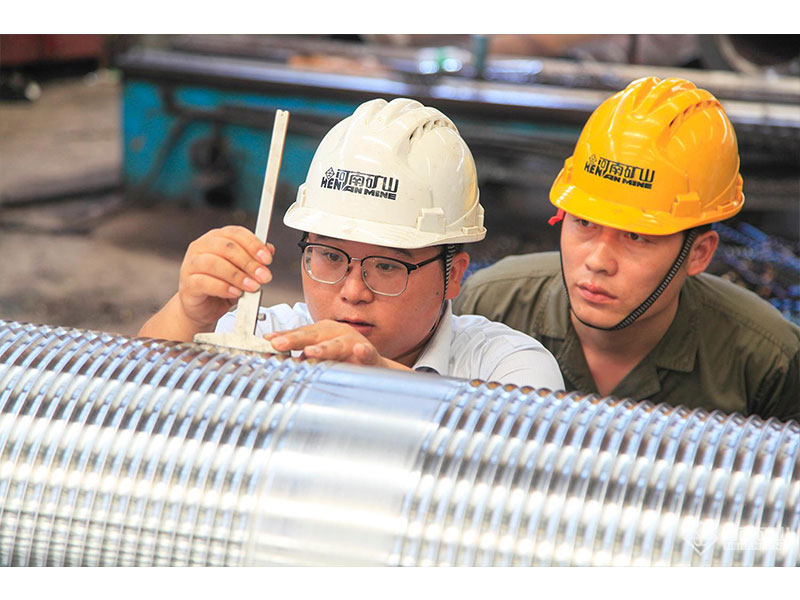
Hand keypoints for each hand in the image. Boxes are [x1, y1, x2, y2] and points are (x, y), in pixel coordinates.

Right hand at [178, 226, 274, 327]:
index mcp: (216, 238)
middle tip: (263, 276)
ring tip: (252, 286)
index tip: (267, 258)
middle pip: (226, 247)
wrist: (203, 308)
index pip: (236, 233)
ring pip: (214, 263)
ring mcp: (191, 264)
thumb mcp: (243, 271)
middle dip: (249, 262)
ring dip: (237, 275)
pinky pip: (204, 282)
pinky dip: (223, 287)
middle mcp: (201, 247)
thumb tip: (269, 249)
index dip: (254, 245)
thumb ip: (254, 259)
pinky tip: (235, 293)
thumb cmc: (221, 286)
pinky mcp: (187, 283)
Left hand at [265, 320, 409, 369]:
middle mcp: (336, 333)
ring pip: (336, 345)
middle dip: (294, 340)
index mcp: (323, 331)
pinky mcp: (369, 354)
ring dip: (324, 348)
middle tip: (278, 344)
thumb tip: (277, 357)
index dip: (283, 336)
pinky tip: (359, 350)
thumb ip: (302, 355)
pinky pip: (366, 353)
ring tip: (312, 352)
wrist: (373, 365)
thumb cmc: (343, 357)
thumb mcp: (320, 353)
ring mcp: (353, 342)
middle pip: (313, 336)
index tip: (267, 340)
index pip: (299, 333)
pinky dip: (362, 352)